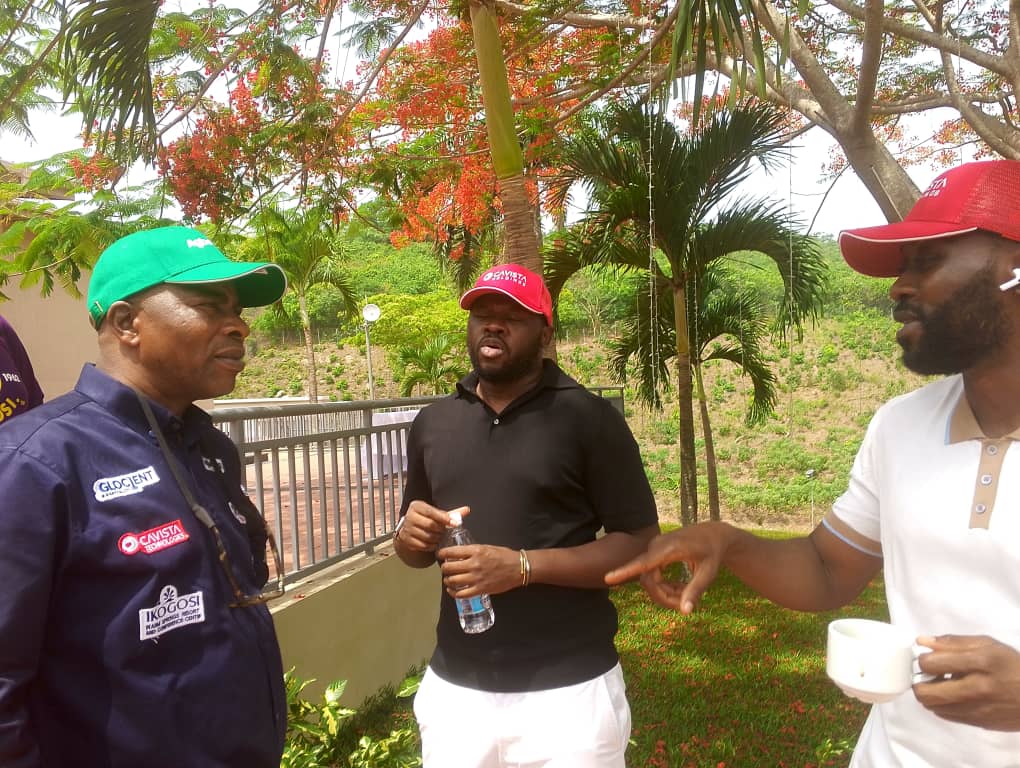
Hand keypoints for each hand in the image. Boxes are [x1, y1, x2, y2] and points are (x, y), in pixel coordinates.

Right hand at [397, 501, 467, 552]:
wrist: (409, 528)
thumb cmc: (426, 519)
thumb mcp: (436, 513)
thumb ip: (451, 513)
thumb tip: (467, 510)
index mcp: (417, 506)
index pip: (431, 512)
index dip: (444, 518)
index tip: (454, 524)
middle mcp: (409, 516)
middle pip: (429, 525)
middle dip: (441, 530)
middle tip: (445, 531)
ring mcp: (407, 529)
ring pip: (427, 536)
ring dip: (437, 538)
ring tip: (440, 537)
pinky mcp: (406, 540)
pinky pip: (422, 545)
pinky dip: (431, 546)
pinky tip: (434, 543)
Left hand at [437, 543, 520, 597]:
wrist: (517, 568)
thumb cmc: (503, 555)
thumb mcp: (487, 547)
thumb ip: (472, 551)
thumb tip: (458, 555)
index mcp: (475, 551)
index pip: (451, 552)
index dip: (442, 554)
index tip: (440, 555)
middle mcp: (473, 564)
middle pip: (449, 568)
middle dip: (444, 568)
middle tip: (445, 568)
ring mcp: (476, 578)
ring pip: (452, 581)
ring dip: (447, 580)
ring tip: (448, 579)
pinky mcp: (480, 590)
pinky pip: (461, 594)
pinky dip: (453, 593)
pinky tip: (452, 590)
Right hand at [604, 523, 732, 613]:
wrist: (713, 534)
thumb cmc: (713, 553)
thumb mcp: (709, 573)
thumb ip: (695, 591)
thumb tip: (686, 613)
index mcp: (670, 548)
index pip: (644, 563)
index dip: (625, 572)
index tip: (608, 579)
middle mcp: (657, 546)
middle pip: (648, 579)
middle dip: (664, 597)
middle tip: (687, 605)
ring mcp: (653, 548)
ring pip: (649, 579)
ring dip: (665, 592)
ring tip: (687, 595)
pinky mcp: (653, 552)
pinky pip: (651, 574)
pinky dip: (664, 586)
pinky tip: (680, 588)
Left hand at [913, 634, 1019, 730]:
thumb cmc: (1011, 666)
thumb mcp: (987, 645)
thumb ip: (952, 642)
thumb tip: (921, 641)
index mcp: (980, 662)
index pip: (932, 663)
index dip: (923, 660)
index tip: (927, 658)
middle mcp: (977, 688)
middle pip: (926, 692)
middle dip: (919, 681)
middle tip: (926, 675)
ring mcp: (977, 709)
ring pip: (933, 706)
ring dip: (929, 694)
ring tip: (940, 684)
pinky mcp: (978, 723)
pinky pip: (945, 715)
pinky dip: (941, 704)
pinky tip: (952, 695)